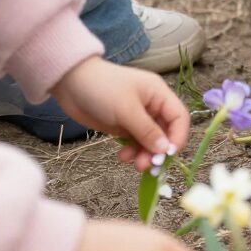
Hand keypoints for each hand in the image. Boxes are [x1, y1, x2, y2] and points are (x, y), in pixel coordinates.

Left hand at [50, 56, 189, 168]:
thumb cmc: (103, 89)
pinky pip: (135, 143)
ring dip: (144, 154)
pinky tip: (122, 157)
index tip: (167, 156)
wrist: (71, 83)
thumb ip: (147, 131)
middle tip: (146, 166)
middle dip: (158, 150)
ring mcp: (138, 117)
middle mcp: (152, 106)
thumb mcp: (126, 110)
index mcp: (159, 95)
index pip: (179, 117)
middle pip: (166, 132)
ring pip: (150, 141)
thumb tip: (165, 150)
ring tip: (132, 164)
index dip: (178, 137)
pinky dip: (132, 152)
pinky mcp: (124, 126)